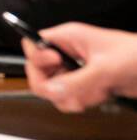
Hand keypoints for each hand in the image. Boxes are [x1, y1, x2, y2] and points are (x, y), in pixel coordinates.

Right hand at [22, 22, 136, 111]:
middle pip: (40, 71)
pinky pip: (69, 96)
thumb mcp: (105, 69)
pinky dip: (82, 101)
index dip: (39, 59)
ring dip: (69, 97)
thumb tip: (51, 91)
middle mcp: (68, 53)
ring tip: (91, 94)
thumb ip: (76, 81)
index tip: (56, 67)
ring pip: (54, 87)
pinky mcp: (85, 83)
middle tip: (66, 93)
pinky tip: (99, 96)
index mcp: (69, 38)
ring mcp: (76, 69)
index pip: (34, 46)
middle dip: (52, 86)